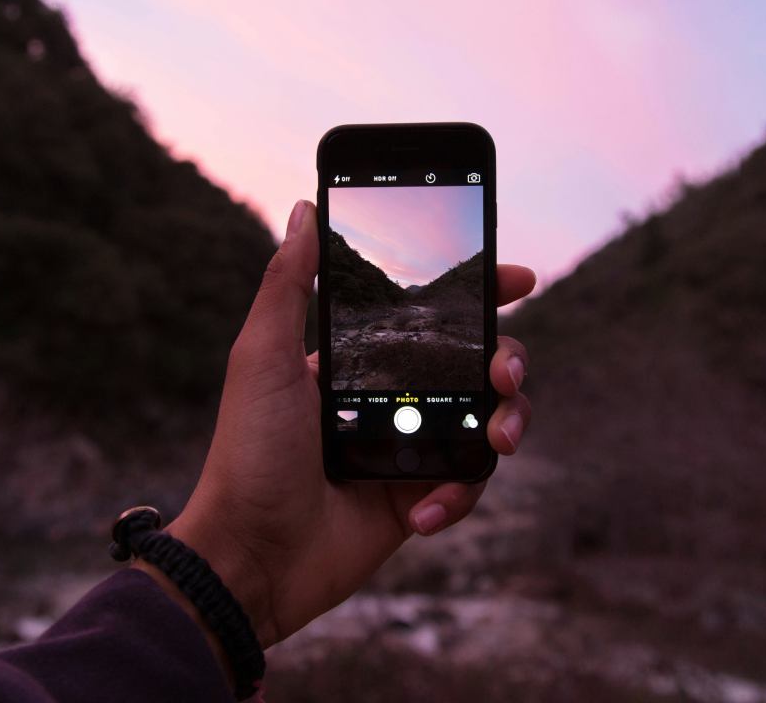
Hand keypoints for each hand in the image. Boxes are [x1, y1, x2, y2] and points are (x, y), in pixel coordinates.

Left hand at [141, 199, 534, 653]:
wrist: (251, 554)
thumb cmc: (249, 451)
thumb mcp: (262, 356)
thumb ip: (288, 284)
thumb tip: (305, 210)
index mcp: (359, 358)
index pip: (430, 315)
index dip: (478, 294)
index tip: (516, 278)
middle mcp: (390, 397)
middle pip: (476, 364)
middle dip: (508, 360)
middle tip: (504, 371)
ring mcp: (408, 448)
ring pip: (488, 420)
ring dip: (507, 423)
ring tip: (499, 439)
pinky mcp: (419, 498)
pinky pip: (468, 483)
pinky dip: (458, 493)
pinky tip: (423, 509)